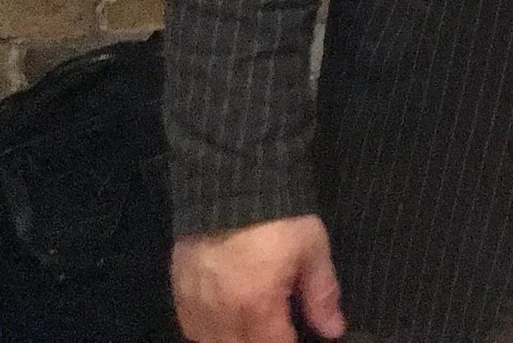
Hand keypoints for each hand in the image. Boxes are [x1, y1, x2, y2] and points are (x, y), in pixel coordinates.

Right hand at [173, 215, 345, 342]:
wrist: (232, 185)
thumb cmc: (280, 218)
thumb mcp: (311, 250)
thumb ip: (321, 295)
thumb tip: (333, 331)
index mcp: (256, 307)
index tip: (297, 333)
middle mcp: (222, 316)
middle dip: (264, 341)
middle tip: (278, 327)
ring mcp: (196, 307)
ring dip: (237, 339)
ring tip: (256, 325)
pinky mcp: (179, 294)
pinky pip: (192, 330)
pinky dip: (210, 333)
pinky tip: (227, 322)